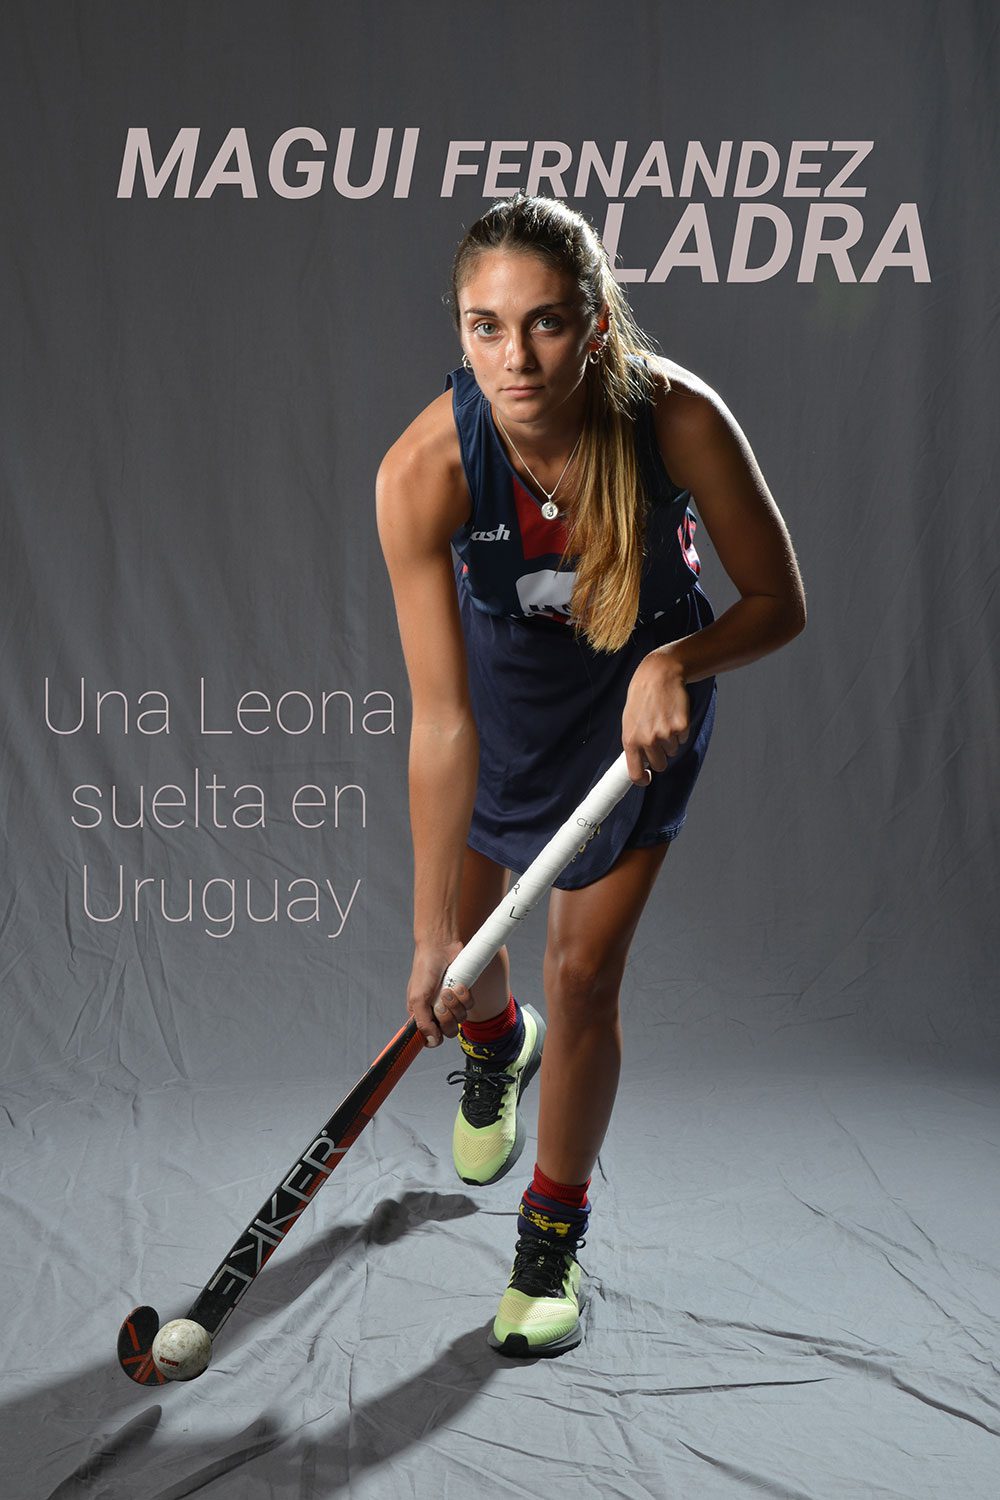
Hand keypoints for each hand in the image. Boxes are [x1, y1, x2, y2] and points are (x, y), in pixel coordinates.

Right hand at [406, 939, 470, 1047]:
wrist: (441, 948)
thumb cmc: (425, 970)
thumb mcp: (417, 998)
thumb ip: (422, 1022)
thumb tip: (431, 1042)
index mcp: (422, 1014)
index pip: (430, 1038)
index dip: (434, 1037)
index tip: (436, 1031)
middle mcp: (437, 1011)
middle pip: (448, 1032)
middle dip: (447, 1018)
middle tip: (440, 1003)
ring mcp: (452, 1003)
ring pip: (461, 1020)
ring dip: (456, 1005)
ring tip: (448, 989)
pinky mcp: (464, 994)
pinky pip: (470, 1006)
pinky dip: (465, 996)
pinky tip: (458, 984)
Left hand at [622, 649, 689, 782]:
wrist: (658, 675)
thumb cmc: (641, 698)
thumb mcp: (629, 721)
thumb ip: (633, 742)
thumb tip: (639, 762)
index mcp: (630, 741)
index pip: (636, 774)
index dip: (643, 780)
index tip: (648, 778)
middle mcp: (647, 740)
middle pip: (660, 764)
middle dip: (661, 756)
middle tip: (658, 737)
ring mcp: (665, 734)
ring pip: (673, 750)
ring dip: (670, 739)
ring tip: (663, 719)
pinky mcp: (681, 726)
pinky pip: (683, 738)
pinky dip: (680, 730)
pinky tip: (673, 714)